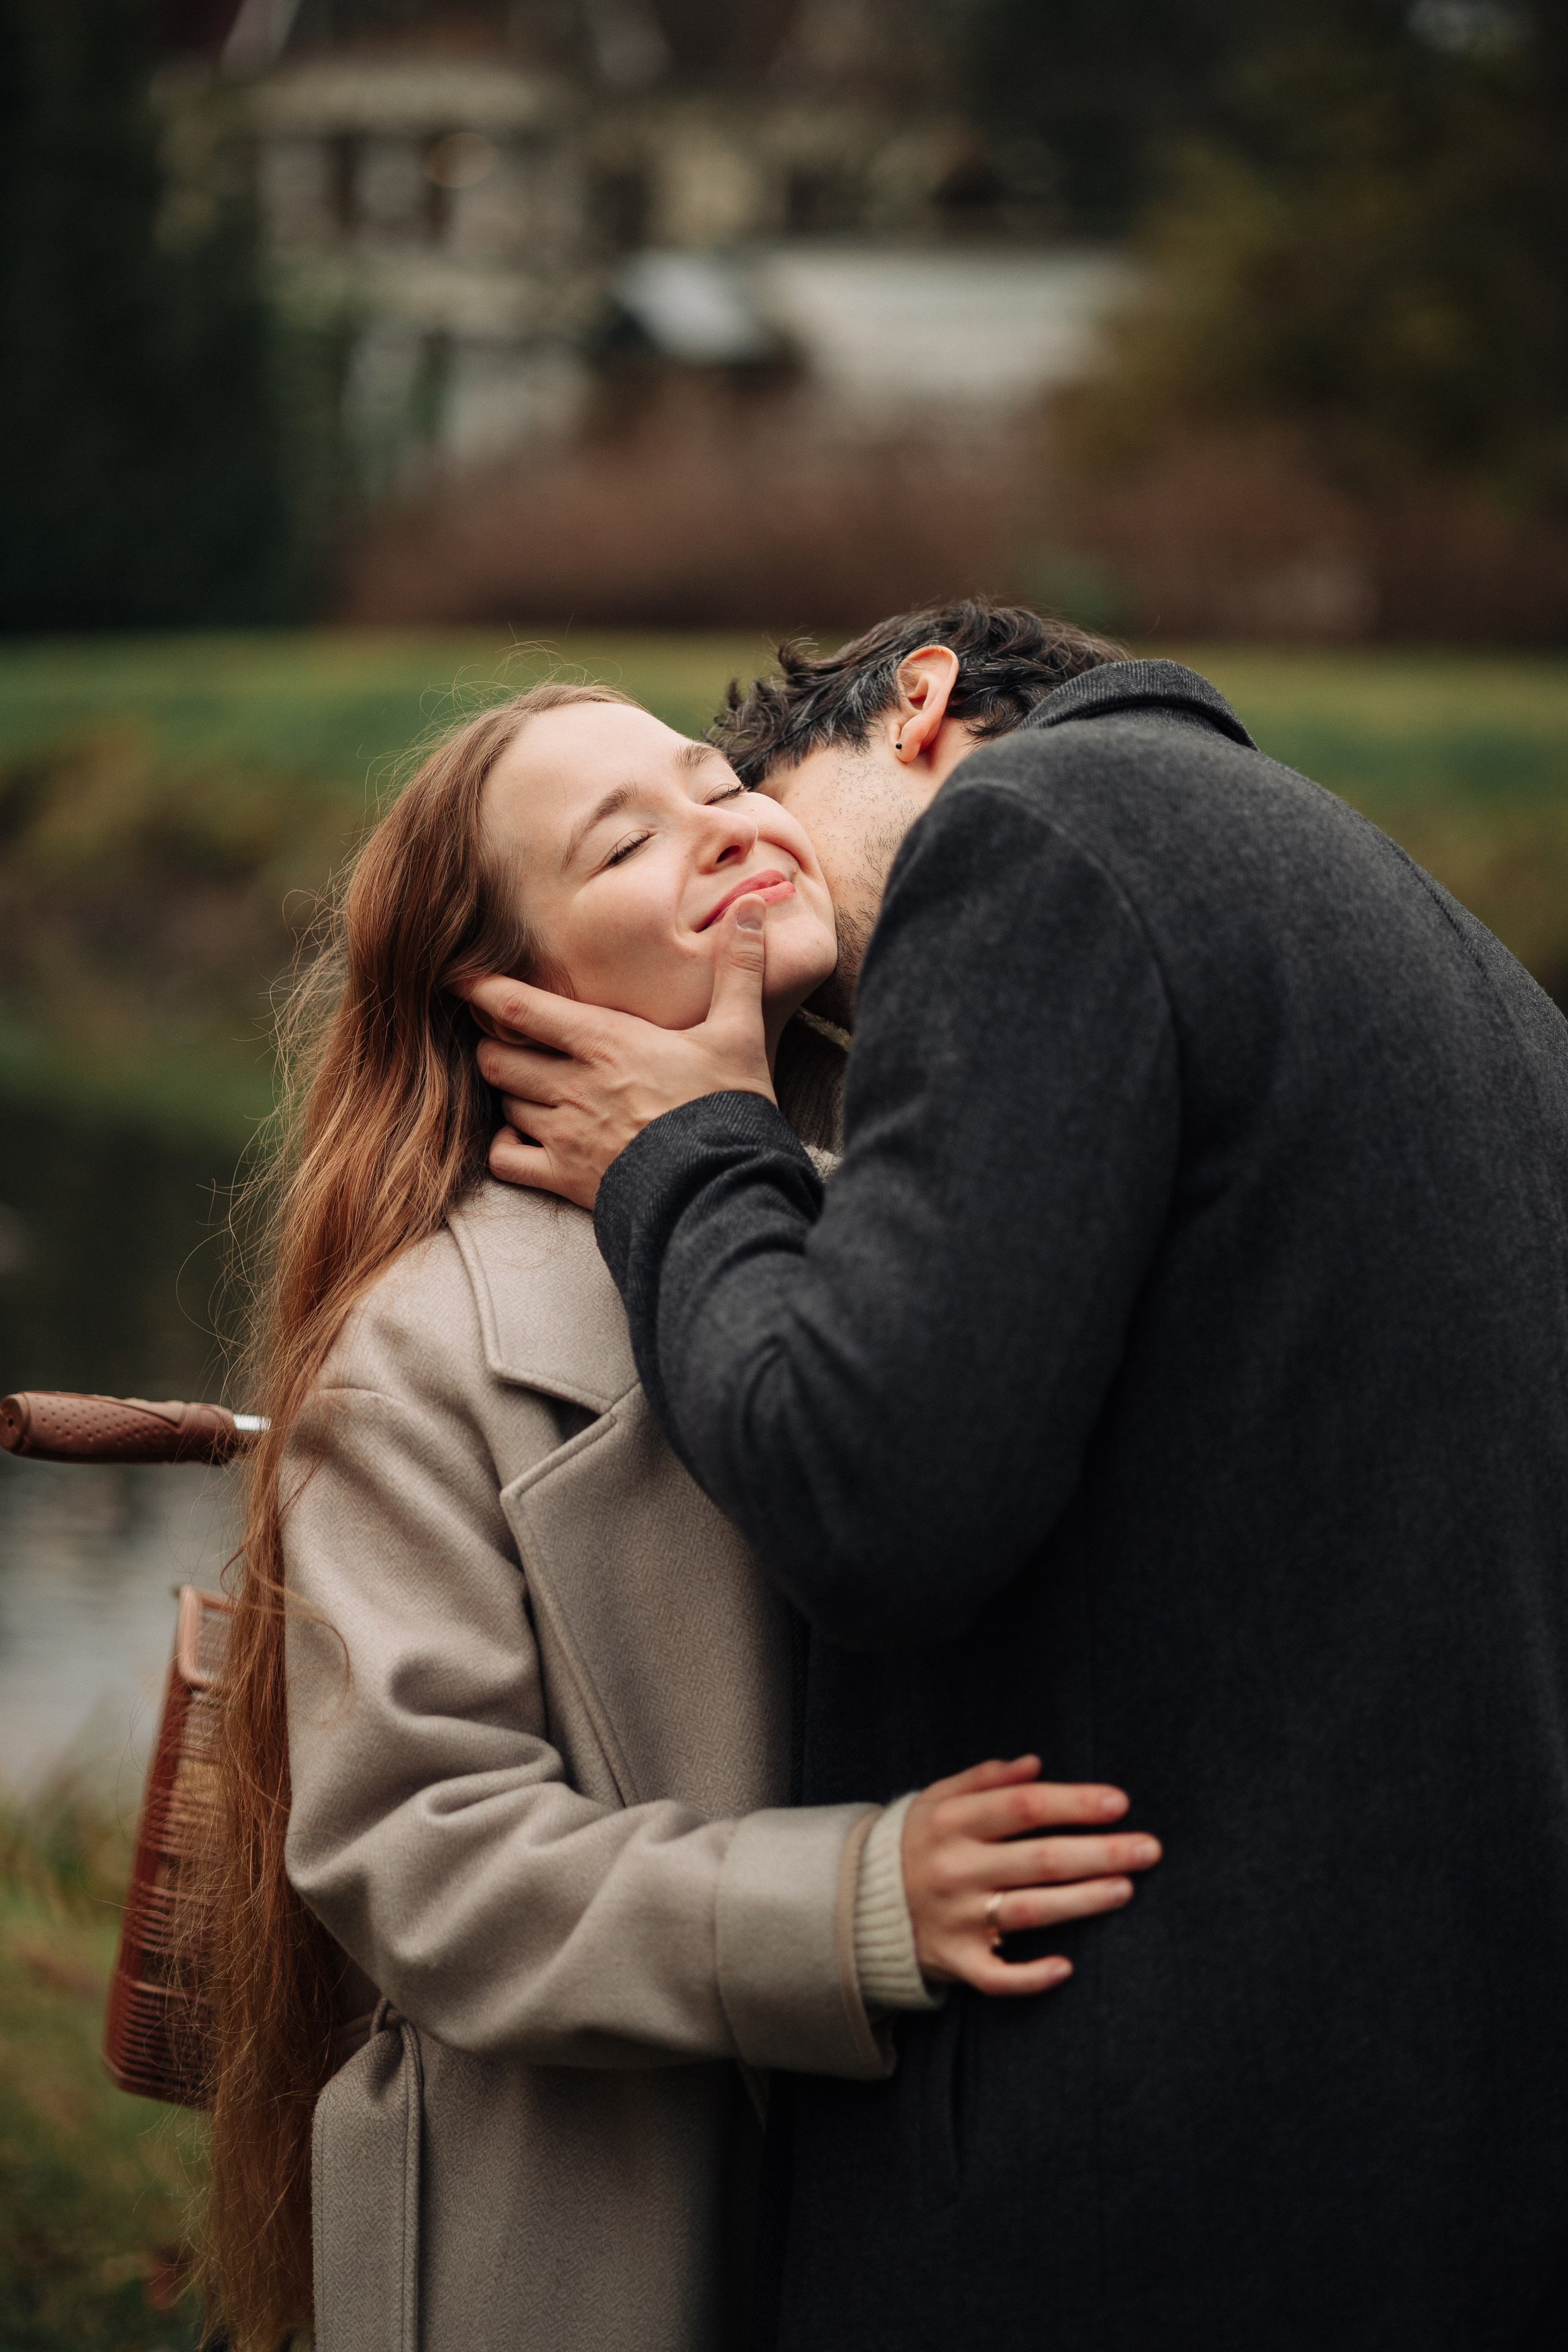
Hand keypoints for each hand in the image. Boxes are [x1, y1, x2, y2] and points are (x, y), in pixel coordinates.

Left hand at [463, 896, 774, 1210]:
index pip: (520, 1008)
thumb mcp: (739, 1032)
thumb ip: (739, 968)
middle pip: (496, 1056)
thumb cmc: (730, 1108)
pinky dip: (504, 1146)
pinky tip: (523, 1138)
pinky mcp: (565, 1178)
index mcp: (605, 1042)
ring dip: (508, 1091)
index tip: (456, 977)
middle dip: (495, 1045)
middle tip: (509, 1038)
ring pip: (503, 1102)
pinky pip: (505, 1159)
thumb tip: (753, 907)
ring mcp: (564, 1135)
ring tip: (527, 1083)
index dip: (481, 990)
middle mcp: (573, 1085)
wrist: (725, 1189)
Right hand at [901, 1756, 1159, 1996]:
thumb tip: (1036, 1765)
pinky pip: (997, 1976)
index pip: (1024, 1806)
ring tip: (1126, 1888)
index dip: (1074, 1803)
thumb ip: (985, 1778)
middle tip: (1150, 1849)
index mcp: (953, 1821)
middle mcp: (956, 1867)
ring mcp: (956, 1917)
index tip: (1120, 1803)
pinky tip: (1067, 1967)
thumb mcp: (938, 1797)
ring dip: (1084, 1900)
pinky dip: (1031, 1976)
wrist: (859, 1901)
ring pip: (1031, 1911)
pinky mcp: (954, 1960)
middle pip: (1040, 1859)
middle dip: (1101, 1853)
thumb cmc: (918, 1841)